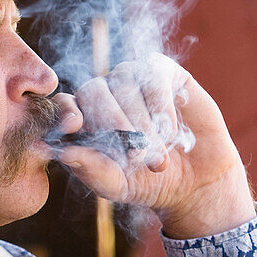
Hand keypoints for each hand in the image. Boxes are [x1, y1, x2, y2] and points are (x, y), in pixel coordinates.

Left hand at [48, 53, 255, 238]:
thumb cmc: (146, 183)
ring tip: (158, 157)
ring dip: (142, 122)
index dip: (66, 111)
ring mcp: (132, 79)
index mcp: (83, 118)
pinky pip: (153, 72)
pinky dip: (160, 103)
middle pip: (93, 91)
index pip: (63, 104)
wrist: (194, 182)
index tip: (74, 126)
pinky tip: (169, 132)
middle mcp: (104, 93)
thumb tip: (62, 154)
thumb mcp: (117, 185)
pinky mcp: (162, 71)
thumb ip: (91, 170)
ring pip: (124, 82)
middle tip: (136, 158)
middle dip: (114, 125)